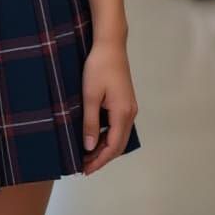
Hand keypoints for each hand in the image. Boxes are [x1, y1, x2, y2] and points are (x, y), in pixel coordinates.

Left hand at [81, 41, 137, 175]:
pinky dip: (108, 136)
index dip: (99, 160)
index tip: (85, 169)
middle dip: (102, 157)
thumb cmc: (99, 67)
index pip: (113, 147)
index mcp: (123, 114)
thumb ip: (90, 122)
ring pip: (119, 136)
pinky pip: (118, 126)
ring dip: (105, 147)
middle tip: (84, 165)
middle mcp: (130, 113)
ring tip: (87, 154)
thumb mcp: (90, 95)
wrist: (111, 45)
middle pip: (118, 145)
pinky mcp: (126, 101)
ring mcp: (130, 107)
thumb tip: (90, 147)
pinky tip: (96, 136)